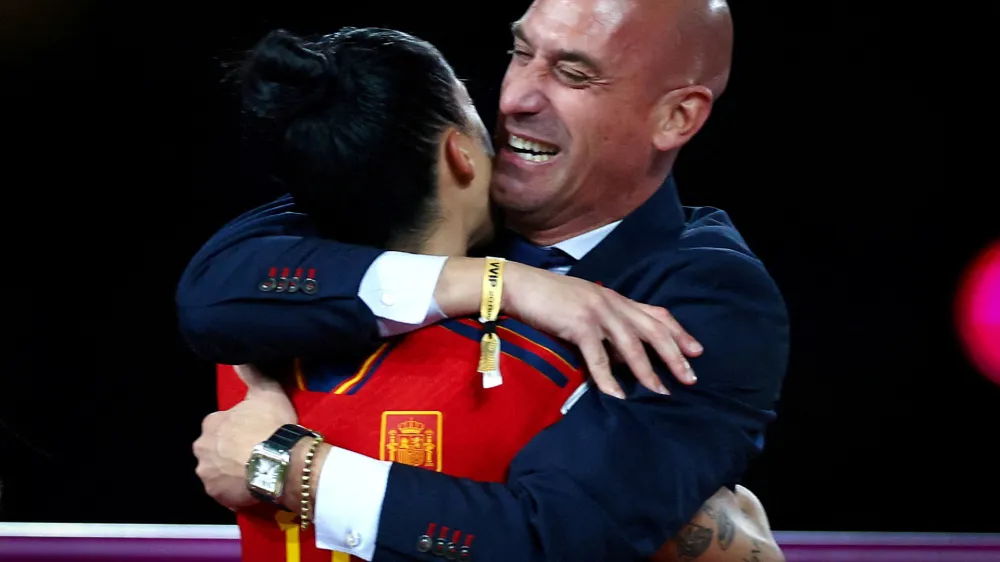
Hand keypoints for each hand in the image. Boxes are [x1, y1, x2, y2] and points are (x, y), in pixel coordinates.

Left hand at [193, 365, 296, 509]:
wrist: (280, 463)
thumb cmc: (271, 426)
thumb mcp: (266, 392)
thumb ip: (252, 374)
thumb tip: (240, 358)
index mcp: (211, 423)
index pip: (220, 424)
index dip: (237, 428)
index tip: (254, 432)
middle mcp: (202, 448)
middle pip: (214, 448)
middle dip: (228, 451)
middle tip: (254, 452)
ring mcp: (207, 473)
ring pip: (217, 471)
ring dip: (230, 471)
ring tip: (255, 471)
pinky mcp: (216, 495)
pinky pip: (225, 491)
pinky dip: (235, 490)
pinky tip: (252, 486)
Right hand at [503, 263, 701, 397]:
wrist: (519, 285)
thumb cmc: (548, 299)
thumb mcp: (584, 308)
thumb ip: (605, 327)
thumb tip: (622, 358)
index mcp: (615, 299)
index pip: (657, 315)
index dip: (679, 333)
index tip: (697, 351)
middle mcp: (612, 303)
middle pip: (653, 330)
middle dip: (674, 355)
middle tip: (690, 378)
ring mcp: (597, 313)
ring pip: (632, 346)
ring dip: (648, 371)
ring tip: (661, 392)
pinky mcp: (579, 324)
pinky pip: (599, 357)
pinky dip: (609, 379)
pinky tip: (618, 396)